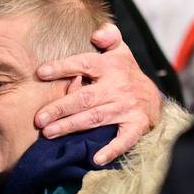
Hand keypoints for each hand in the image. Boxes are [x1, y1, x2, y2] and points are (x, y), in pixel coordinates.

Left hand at [34, 23, 162, 164]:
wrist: (154, 97)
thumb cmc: (127, 73)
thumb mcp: (121, 50)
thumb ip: (109, 36)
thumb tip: (98, 33)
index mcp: (111, 66)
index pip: (84, 64)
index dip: (63, 68)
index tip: (41, 73)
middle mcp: (118, 87)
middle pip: (84, 98)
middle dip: (60, 108)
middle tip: (38, 119)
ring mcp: (127, 107)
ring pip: (95, 118)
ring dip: (71, 126)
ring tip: (49, 133)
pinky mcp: (136, 125)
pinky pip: (124, 139)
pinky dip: (111, 150)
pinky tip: (95, 159)